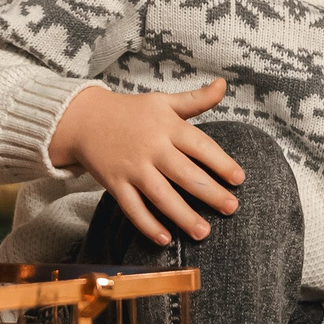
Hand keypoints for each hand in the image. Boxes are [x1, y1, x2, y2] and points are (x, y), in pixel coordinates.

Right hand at [48, 79, 245, 245]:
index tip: (239, 179)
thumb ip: (195, 99)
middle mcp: (151, 148)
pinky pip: (133, 208)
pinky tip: (165, 238)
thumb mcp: (163, 102)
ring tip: (204, 232)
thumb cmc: (130, 112)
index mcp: (167, 127)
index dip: (221, 162)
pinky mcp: (115, 184)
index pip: (200, 145)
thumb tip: (223, 85)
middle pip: (185, 174)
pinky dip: (147, 224)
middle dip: (210, 193)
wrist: (84, 119)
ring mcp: (132, 168)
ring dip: (183, 216)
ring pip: (161, 196)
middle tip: (232, 208)